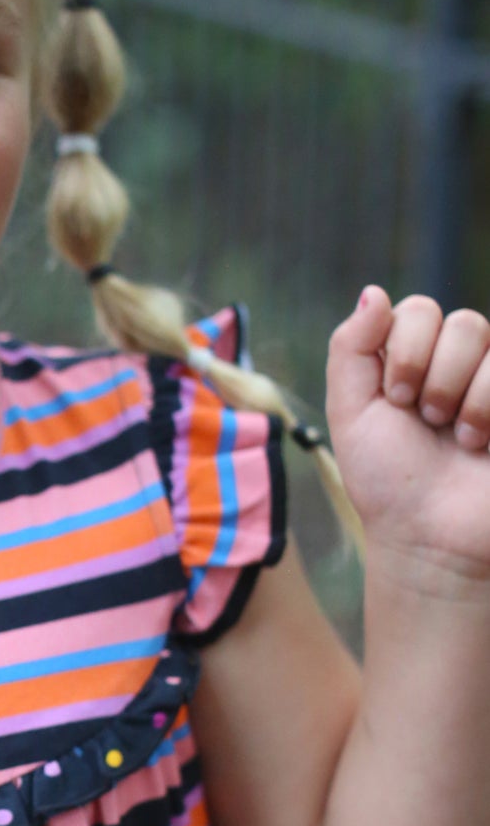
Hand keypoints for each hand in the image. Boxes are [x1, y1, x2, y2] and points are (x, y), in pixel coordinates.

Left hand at [326, 285, 489, 578]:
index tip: (394, 400)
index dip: (405, 352)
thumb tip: (375, 290)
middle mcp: (461, 363)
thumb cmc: (387, 478)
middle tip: (425, 420)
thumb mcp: (350, 411)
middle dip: (433, 376)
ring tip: (456, 438)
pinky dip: (489, 408)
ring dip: (462, 397)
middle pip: (461, 321)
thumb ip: (352, 347)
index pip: (418, 310)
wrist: (429, 535)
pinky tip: (482, 444)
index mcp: (415, 357)